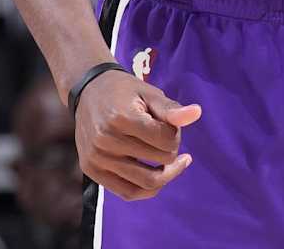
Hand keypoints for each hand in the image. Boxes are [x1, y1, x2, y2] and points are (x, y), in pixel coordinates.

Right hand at [73, 69, 200, 200]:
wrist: (87, 91)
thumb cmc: (123, 91)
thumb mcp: (148, 93)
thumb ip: (171, 109)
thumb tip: (197, 113)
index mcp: (121, 118)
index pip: (166, 140)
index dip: (175, 133)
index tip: (170, 124)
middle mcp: (106, 141)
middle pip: (160, 160)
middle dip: (171, 150)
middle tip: (166, 138)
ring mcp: (97, 159)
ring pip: (147, 182)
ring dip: (166, 173)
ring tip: (170, 161)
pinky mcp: (92, 170)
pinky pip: (128, 193)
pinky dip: (148, 189)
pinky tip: (158, 175)